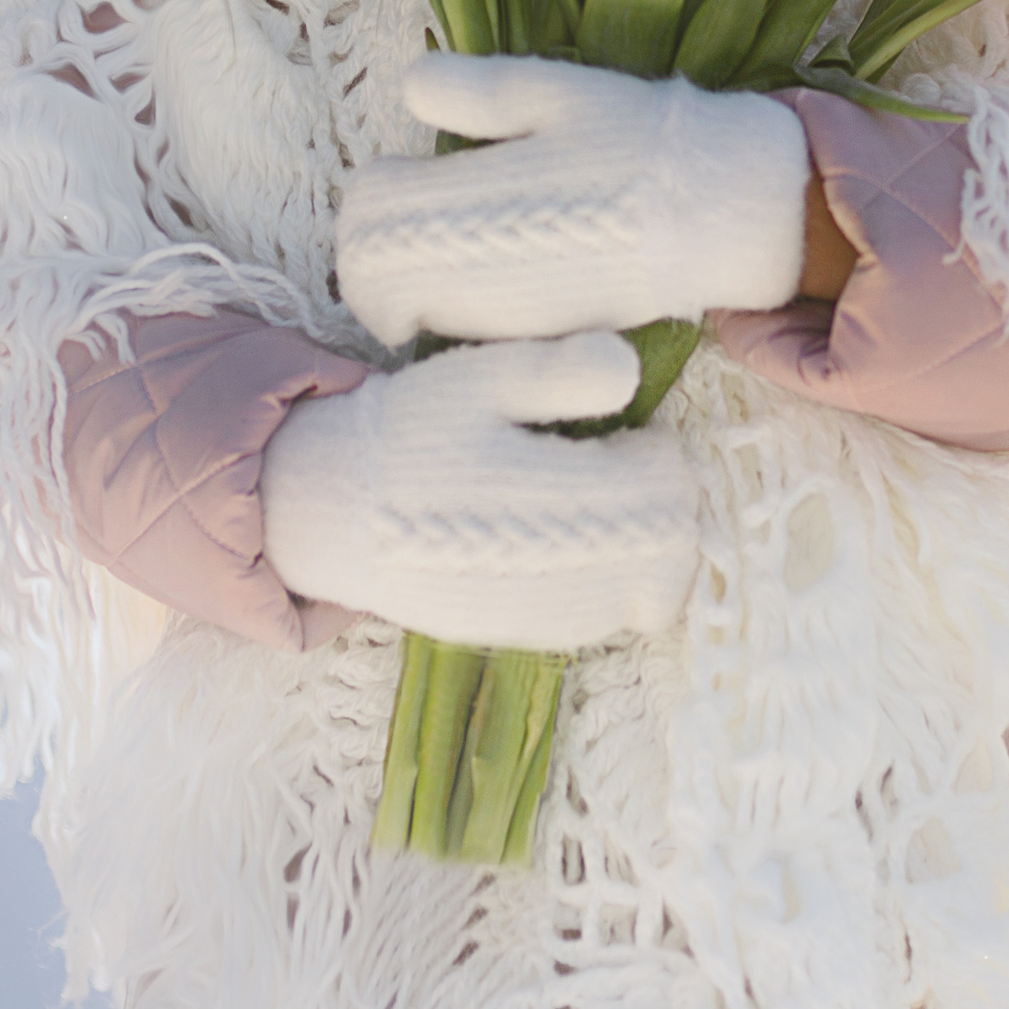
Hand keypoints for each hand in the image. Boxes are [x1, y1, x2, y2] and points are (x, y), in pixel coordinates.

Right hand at [258, 333, 697, 647]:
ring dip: (644, 548)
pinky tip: (569, 541)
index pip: (670, 490)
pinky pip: (607, 621)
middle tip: (617, 466)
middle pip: (675, 551)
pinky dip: (610, 583)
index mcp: (557, 496)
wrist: (333, 512)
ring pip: (650, 595)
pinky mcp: (527, 638)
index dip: (660, 453)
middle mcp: (562, 570)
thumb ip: (561, 370)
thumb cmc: (413, 431)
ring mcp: (546, 614)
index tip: (626, 432)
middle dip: (664, 505)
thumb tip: (632, 370)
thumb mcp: (480, 376)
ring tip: (593, 501)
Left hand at [335, 54, 809, 347]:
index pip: (365, 214)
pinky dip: (456, 304)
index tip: (399, 174)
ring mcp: (502, 314)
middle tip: (409, 213)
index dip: (371, 193)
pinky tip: (494, 269)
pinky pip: (463, 331)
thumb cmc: (637, 139)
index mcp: (471, 198)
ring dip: (412, 277)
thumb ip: (477, 90)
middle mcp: (474, 269)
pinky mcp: (535, 340)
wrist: (719, 212)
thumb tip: (410, 85)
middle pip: (368, 276)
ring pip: (411, 310)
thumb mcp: (560, 92)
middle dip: (376, 246)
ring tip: (454, 235)